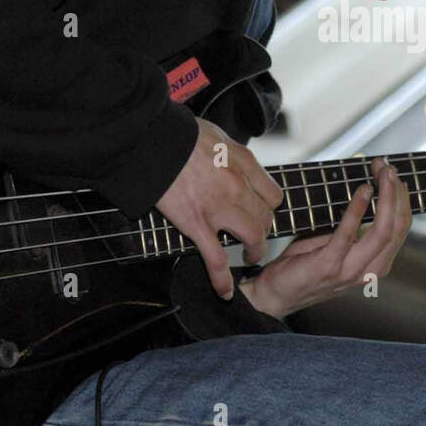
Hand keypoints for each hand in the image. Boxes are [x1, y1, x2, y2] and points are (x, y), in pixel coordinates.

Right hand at [156, 118, 283, 299]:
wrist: (152, 141)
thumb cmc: (181, 134)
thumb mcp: (219, 135)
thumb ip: (233, 154)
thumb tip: (236, 163)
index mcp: (244, 163)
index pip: (273, 195)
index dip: (269, 207)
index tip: (262, 211)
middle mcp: (238, 186)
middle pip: (266, 218)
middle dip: (264, 230)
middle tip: (255, 236)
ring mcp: (218, 207)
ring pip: (252, 237)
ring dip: (254, 251)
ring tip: (249, 256)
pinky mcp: (196, 224)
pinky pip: (215, 258)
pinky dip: (222, 279)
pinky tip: (225, 292)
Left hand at [238, 157, 410, 318]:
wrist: (274, 295)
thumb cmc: (304, 266)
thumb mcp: (336, 246)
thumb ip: (353, 227)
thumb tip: (364, 190)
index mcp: (375, 265)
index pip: (400, 229)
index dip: (401, 198)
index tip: (392, 174)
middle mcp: (368, 271)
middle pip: (397, 229)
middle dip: (397, 193)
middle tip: (389, 167)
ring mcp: (350, 271)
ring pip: (383, 232)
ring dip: (386, 198)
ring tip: (382, 174)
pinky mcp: (328, 266)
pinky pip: (348, 234)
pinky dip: (358, 209)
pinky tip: (362, 190)